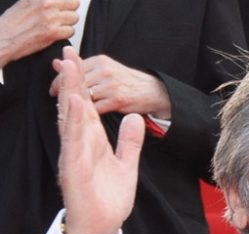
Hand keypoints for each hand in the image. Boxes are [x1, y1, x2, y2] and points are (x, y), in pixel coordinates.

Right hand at [0, 0, 77, 66]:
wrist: (5, 36)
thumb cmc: (13, 21)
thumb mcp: (27, 1)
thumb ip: (43, 0)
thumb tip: (56, 1)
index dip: (66, 1)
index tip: (63, 4)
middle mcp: (47, 3)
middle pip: (74, 4)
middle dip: (69, 10)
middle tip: (61, 15)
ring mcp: (51, 17)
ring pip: (74, 18)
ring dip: (68, 22)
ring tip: (57, 24)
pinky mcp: (53, 32)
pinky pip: (71, 30)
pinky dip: (65, 33)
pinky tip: (55, 32)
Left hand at [50, 53, 170, 118]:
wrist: (155, 92)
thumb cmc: (128, 83)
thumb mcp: (106, 69)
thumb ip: (81, 68)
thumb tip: (57, 63)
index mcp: (100, 61)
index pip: (73, 68)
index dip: (60, 78)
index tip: (53, 88)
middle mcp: (105, 71)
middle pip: (75, 80)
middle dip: (63, 89)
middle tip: (53, 97)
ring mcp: (111, 85)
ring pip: (83, 94)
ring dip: (73, 102)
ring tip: (66, 108)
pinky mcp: (117, 100)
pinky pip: (95, 107)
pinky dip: (87, 112)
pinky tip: (81, 116)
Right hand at [53, 46, 143, 233]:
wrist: (102, 225)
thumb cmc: (109, 198)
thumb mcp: (126, 165)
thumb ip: (130, 142)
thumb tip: (133, 118)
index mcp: (92, 143)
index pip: (87, 107)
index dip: (83, 84)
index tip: (79, 61)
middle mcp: (80, 145)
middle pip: (75, 107)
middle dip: (72, 81)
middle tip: (68, 53)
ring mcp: (75, 156)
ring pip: (71, 121)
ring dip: (71, 96)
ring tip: (71, 72)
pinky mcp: (74, 169)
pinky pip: (74, 143)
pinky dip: (75, 125)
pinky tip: (76, 107)